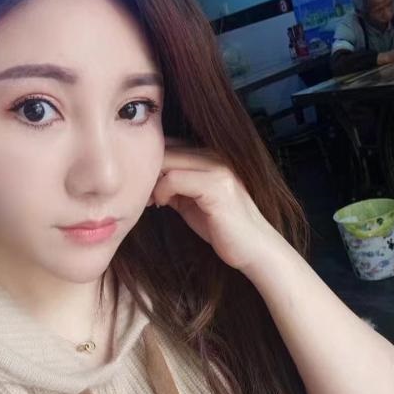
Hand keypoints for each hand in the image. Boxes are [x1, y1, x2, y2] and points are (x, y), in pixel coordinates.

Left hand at [146, 138, 281, 270]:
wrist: (254, 249)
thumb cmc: (222, 228)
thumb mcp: (191, 202)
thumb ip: (174, 186)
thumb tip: (147, 180)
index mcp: (210, 156)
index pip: (170, 144)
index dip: (150, 163)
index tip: (141, 187)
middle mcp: (215, 156)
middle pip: (166, 148)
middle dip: (147, 170)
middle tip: (139, 194)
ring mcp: (218, 169)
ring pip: (168, 159)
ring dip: (152, 181)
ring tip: (151, 201)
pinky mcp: (217, 186)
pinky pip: (174, 179)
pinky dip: (161, 191)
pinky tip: (162, 205)